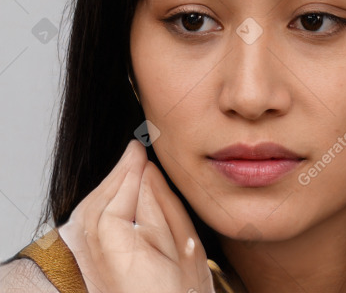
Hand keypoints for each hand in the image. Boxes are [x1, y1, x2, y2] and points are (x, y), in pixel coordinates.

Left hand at [57, 139, 214, 292]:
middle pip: (95, 207)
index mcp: (123, 258)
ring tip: (128, 164)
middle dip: (116, 175)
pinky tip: (117, 191)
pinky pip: (88, 226)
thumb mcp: (186, 248)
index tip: (139, 150)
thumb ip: (163, 207)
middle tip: (134, 150)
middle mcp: (99, 263)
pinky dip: (102, 201)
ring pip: (88, 215)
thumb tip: (148, 172)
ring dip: (107, 185)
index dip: (127, 174)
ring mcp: (93, 266)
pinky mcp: (94, 266)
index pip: (115, 205)